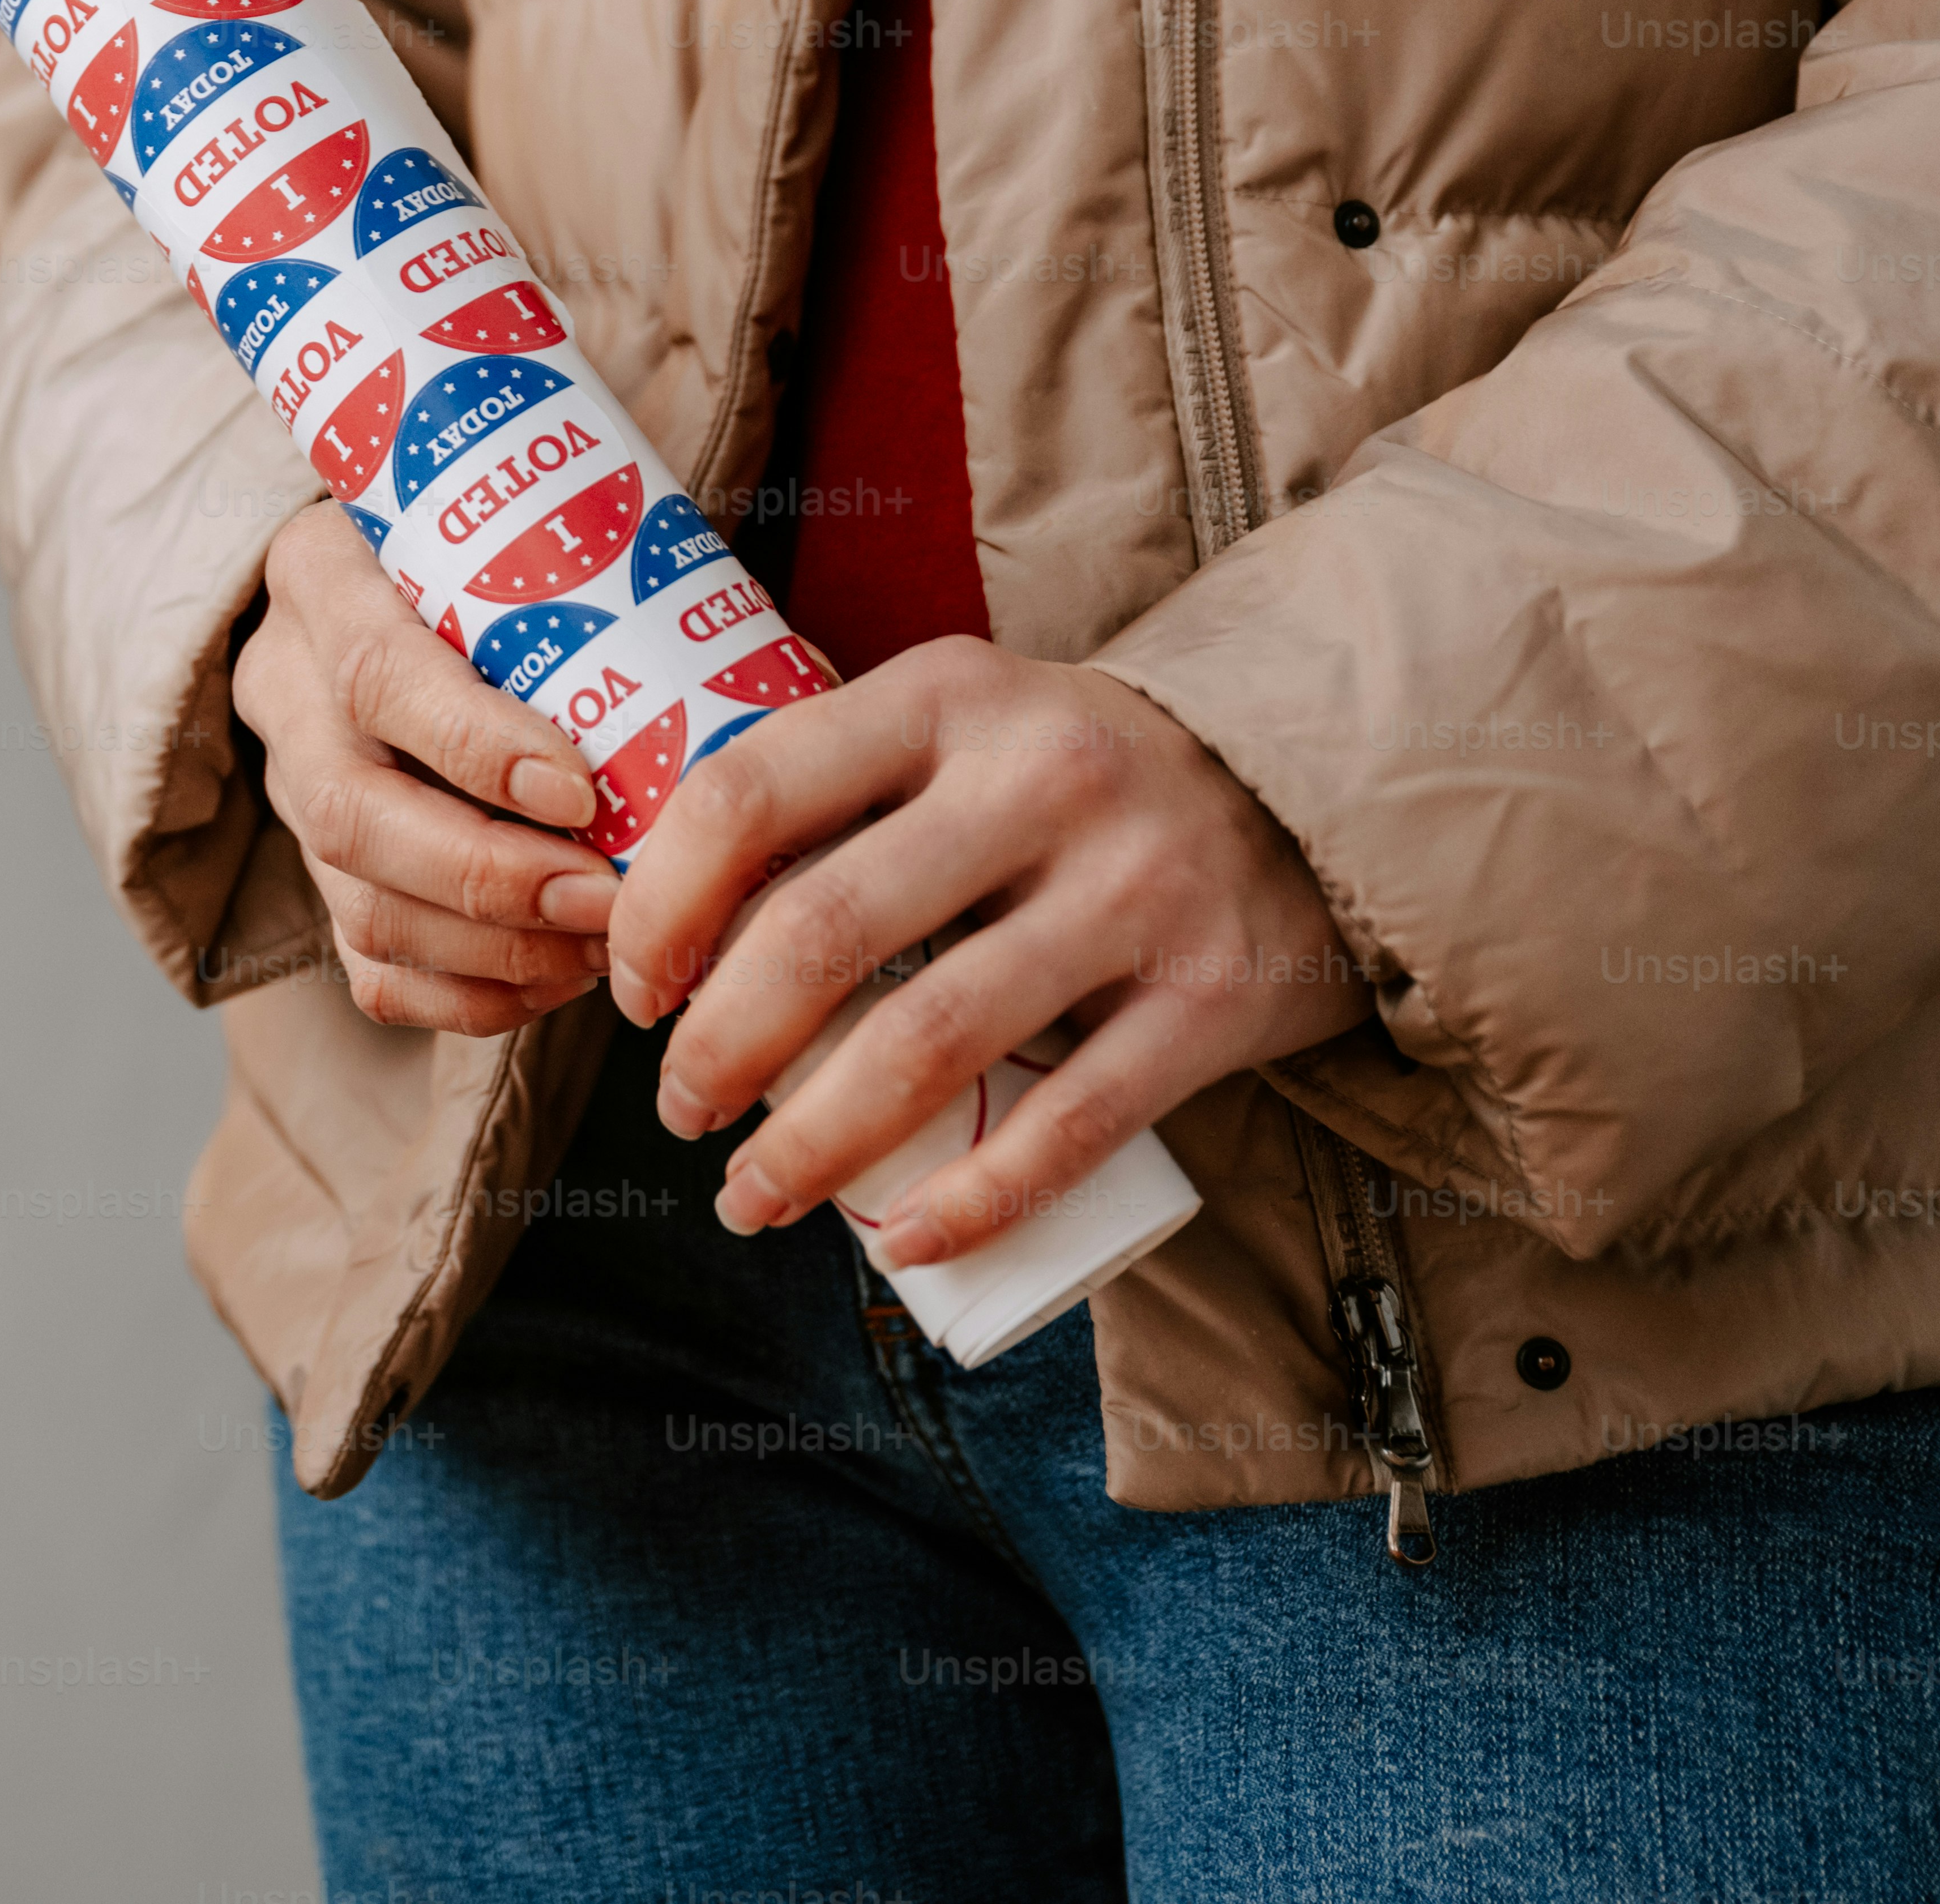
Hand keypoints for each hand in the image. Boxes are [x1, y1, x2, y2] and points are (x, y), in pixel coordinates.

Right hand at [230, 500, 614, 1033]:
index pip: (378, 673)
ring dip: (495, 951)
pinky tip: (559, 977)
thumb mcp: (525, 534)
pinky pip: (372, 970)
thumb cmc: (502, 553)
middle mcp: (287, 686)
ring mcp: (291, 787)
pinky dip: (471, 996)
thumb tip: (767, 701)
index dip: (474, 746)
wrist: (405, 581)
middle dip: (488, 876)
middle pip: (351, 813)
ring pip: (361, 905)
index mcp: (327, 577)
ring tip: (604, 945)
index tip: (582, 791)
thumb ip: (604, 595)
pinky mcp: (316, 871)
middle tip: (606, 899)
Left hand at [609, 638, 1369, 1267]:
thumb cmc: (1069, 781)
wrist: (1307, 788)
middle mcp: (1040, 779)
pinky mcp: (1212, 1000)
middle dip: (717, 1048)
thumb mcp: (954, 730)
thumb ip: (834, 792)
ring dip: (812, 1147)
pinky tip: (898, 1242)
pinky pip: (1068, 1128)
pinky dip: (969, 1203)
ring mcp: (1135, 890)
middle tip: (680, 1110)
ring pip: (928, 1044)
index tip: (632, 991)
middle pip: (822, 931)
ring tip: (750, 1198)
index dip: (659, 907)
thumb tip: (659, 924)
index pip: (748, 793)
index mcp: (946, 697)